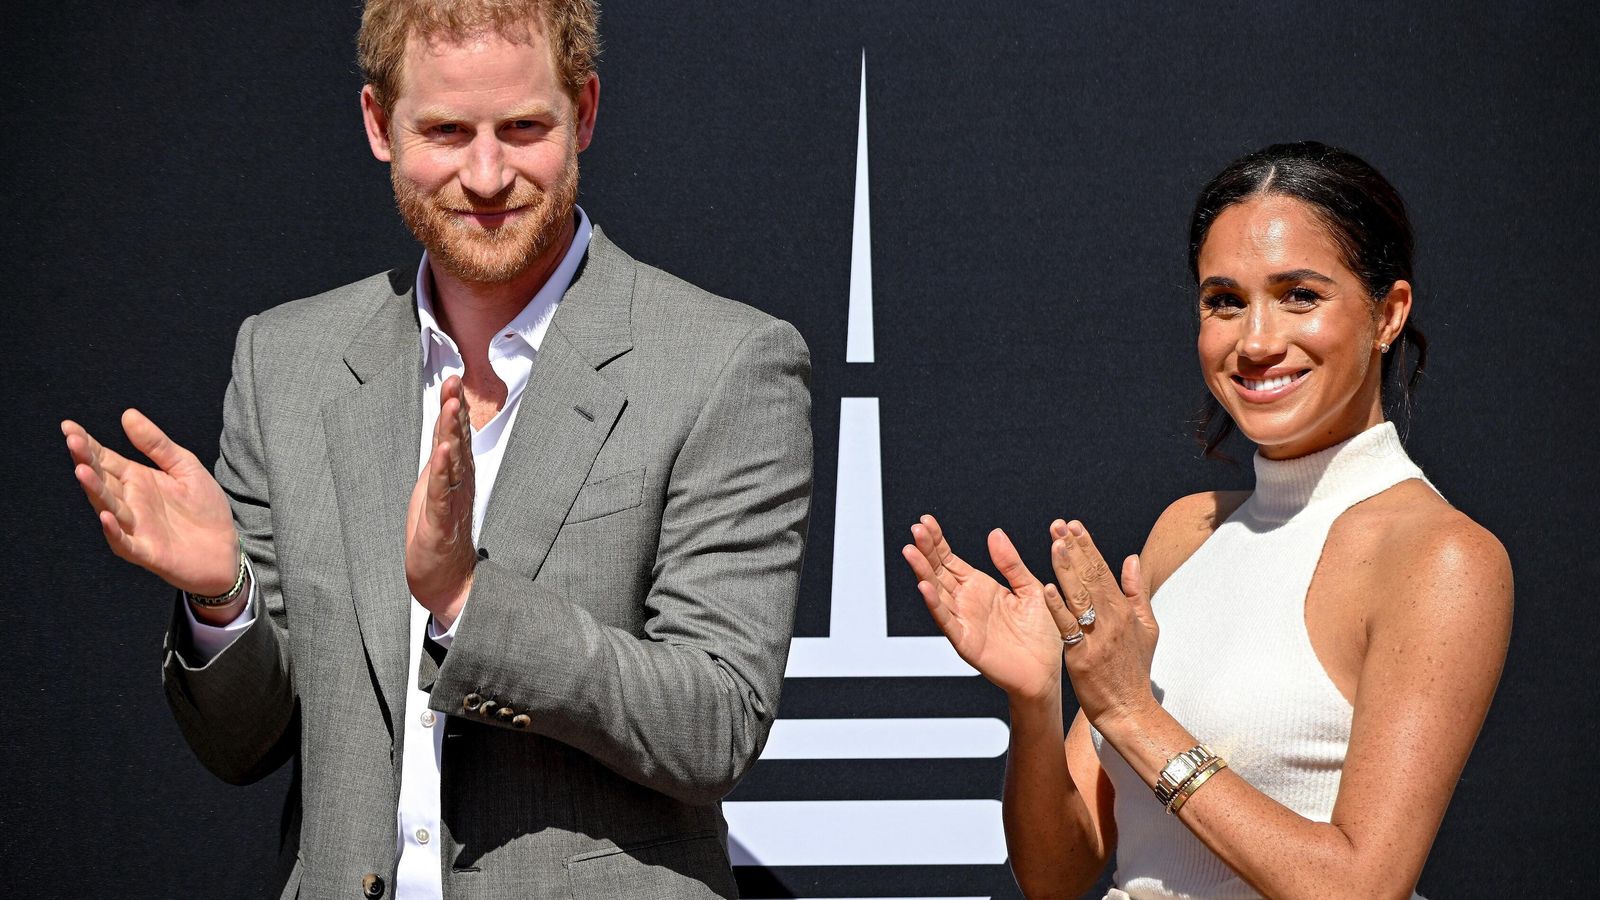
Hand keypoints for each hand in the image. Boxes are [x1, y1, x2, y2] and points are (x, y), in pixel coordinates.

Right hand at [61, 410, 239, 596]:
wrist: (225, 549)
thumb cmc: (204, 509)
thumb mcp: (185, 467)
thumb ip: (157, 445)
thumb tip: (127, 414)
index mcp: (137, 480)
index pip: (105, 459)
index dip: (87, 444)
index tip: (68, 426)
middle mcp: (129, 502)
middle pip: (101, 479)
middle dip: (85, 461)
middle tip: (72, 441)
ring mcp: (135, 527)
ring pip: (107, 507)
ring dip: (94, 491)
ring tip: (82, 471)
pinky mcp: (146, 551)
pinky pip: (125, 542)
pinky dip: (113, 531)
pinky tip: (106, 516)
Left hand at [406, 375, 475, 629]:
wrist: (446, 582)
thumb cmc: (440, 535)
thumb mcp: (437, 490)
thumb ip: (443, 461)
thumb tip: (445, 431)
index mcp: (455, 476)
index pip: (455, 435)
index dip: (453, 406)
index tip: (453, 379)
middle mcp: (459, 485)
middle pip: (457, 441)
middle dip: (454, 410)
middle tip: (454, 382)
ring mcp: (452, 503)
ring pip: (452, 463)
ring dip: (452, 434)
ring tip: (450, 408)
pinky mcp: (441, 523)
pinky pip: (442, 494)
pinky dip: (442, 472)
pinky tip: (441, 453)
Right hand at [902, 515, 1067, 700]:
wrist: (1046, 672)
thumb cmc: (1040, 634)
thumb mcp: (1029, 588)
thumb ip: (1011, 564)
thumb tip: (994, 533)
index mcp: (980, 587)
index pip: (951, 559)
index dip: (938, 541)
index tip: (926, 521)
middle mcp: (966, 602)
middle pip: (939, 571)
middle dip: (926, 550)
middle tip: (916, 529)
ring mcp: (963, 621)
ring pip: (937, 592)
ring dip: (923, 572)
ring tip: (911, 551)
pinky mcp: (966, 642)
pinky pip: (947, 621)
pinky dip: (934, 604)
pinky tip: (924, 586)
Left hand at [1047, 519, 1158, 729]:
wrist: (1130, 708)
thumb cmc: (1134, 669)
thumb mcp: (1146, 627)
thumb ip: (1136, 591)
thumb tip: (1131, 558)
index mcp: (1124, 610)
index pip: (1103, 570)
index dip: (1087, 546)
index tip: (1073, 525)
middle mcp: (1112, 618)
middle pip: (1090, 577)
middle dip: (1074, 548)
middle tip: (1058, 525)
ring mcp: (1097, 636)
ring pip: (1079, 596)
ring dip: (1066, 569)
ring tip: (1055, 545)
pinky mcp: (1082, 655)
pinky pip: (1068, 627)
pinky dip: (1058, 607)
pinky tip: (1046, 589)